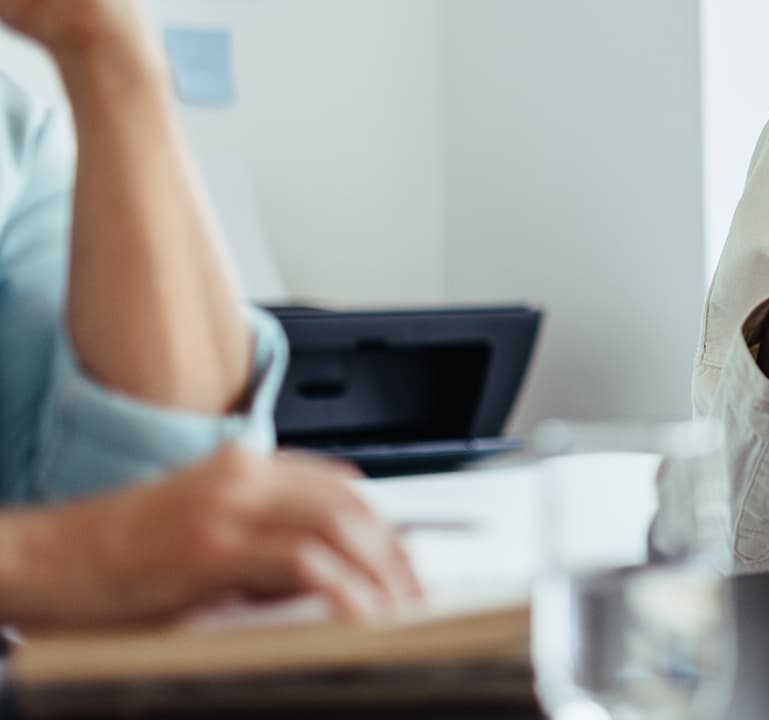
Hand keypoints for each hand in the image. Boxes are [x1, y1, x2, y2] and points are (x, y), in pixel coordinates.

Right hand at [7, 445, 421, 627]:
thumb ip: (260, 544)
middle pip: (351, 503)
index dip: (384, 524)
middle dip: (394, 551)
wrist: (40, 559)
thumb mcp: (200, 535)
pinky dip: (341, 588)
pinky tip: (359, 614)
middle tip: (415, 595)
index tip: (406, 562)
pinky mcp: (209, 548)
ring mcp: (226, 507)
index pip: (340, 484)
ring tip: (398, 610)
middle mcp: (241, 476)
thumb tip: (323, 576)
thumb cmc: (110, 558)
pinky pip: (301, 563)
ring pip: (338, 525)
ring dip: (379, 571)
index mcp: (241, 467)